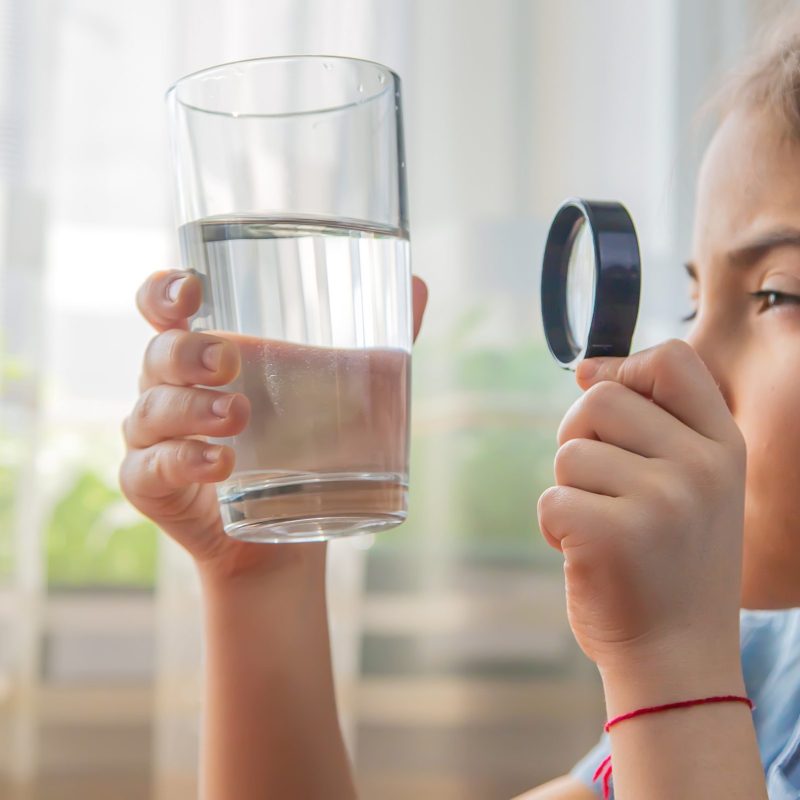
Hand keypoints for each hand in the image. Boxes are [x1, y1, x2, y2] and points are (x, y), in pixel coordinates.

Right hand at [119, 270, 427, 583]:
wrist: (295, 528)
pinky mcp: (153, 486)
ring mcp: (157, 439)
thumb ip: (375, 340)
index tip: (194, 289)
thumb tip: (421, 285)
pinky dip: (182, 463)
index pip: (164, 307)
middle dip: (187, 353)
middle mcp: (172, 388)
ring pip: (152, 410)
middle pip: (158, 354)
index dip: (165, 292)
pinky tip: (219, 465)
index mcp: (206, 352)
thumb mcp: (343, 390)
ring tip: (237, 416)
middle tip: (231, 361)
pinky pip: (151, 469)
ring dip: (191, 410)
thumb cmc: (309, 444)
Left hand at [537, 339, 746, 681]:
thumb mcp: (689, 486)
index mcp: (722, 447)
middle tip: (597, 486)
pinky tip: (587, 555)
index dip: (625, 369)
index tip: (608, 406)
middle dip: (579, 438)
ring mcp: (661, 501)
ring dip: (569, 490)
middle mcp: (700, 467)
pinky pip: (551, 498)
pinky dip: (553, 527)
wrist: (677, 658)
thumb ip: (649, 422)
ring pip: (569, 453)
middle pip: (599, 399)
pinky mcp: (613, 535)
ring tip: (603, 529)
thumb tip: (585, 369)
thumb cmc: (669, 564)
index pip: (672, 359)